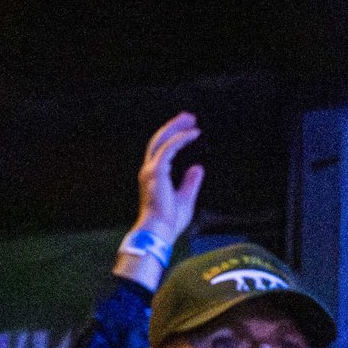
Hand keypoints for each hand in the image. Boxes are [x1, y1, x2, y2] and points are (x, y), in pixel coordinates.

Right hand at [133, 113, 205, 247]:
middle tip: (189, 117)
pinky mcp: (157, 171)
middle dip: (174, 126)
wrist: (159, 231)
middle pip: (160, 140)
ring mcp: (151, 170)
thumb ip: (190, 182)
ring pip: (162, 140)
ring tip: (191, 119)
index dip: (173, 137)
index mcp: (154, 177)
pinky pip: (169, 148)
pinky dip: (182, 139)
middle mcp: (149, 171)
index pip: (161, 151)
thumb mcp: (185, 199)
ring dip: (176, 127)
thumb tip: (198, 167)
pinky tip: (194, 134)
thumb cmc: (169, 222)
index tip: (187, 129)